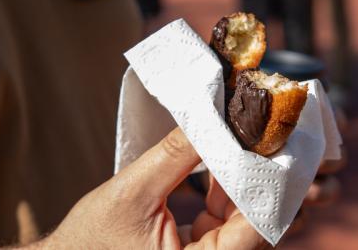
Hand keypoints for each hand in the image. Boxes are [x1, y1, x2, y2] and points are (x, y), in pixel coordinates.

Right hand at [42, 127, 267, 248]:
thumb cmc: (91, 239)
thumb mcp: (134, 192)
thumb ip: (175, 156)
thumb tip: (212, 120)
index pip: (254, 228)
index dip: (266, 185)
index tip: (266, 143)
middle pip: (251, 221)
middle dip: (253, 175)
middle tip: (254, 130)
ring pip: (237, 216)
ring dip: (237, 177)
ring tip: (236, 136)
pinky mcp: (195, 248)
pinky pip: (220, 217)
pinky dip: (220, 186)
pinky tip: (218, 155)